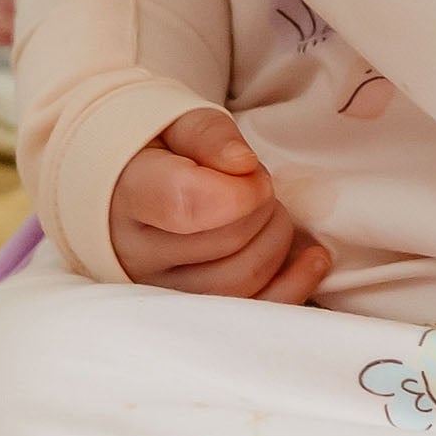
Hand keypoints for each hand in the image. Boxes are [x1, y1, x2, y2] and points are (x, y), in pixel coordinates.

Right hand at [108, 108, 330, 302]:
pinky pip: (252, 312)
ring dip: (277, 243)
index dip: (240, 192)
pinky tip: (312, 257)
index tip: (252, 171)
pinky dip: (295, 286)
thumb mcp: (175, 123)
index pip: (186, 207)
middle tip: (259, 184)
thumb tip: (243, 165)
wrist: (124, 188)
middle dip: (264, 207)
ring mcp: (161, 291)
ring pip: (240, 282)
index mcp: (126, 198)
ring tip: (268, 212)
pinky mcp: (192, 312)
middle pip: (226, 243)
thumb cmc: (156, 152)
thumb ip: (209, 135)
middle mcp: (135, 254)